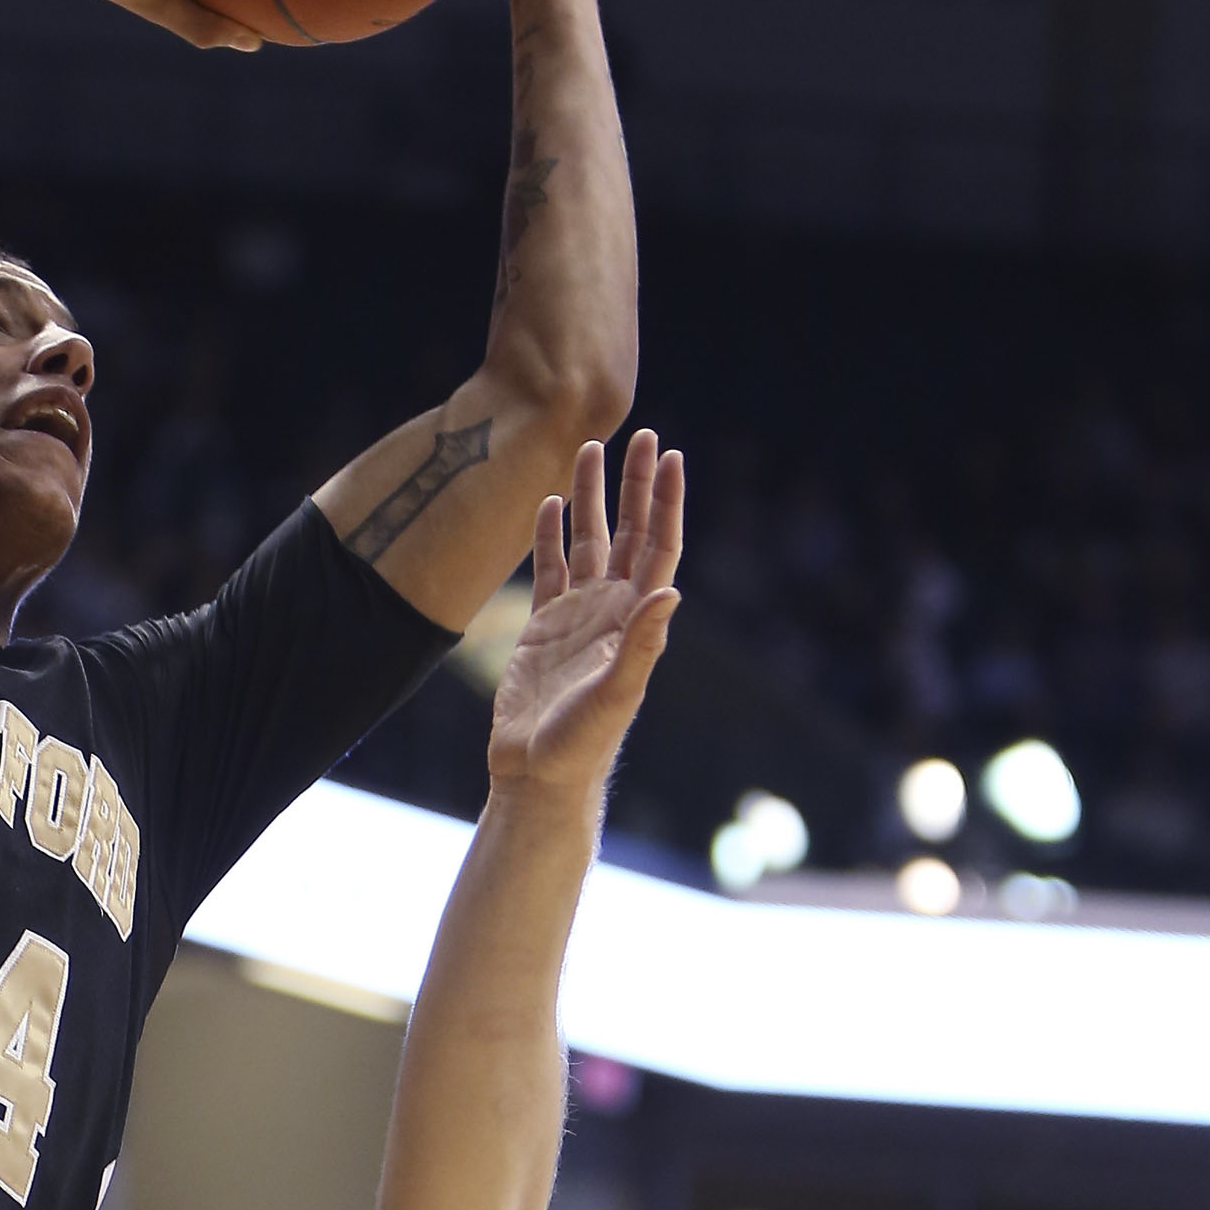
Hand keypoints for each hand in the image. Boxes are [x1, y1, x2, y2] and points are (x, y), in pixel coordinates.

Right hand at [486, 432, 683, 802]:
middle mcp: (611, 611)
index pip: (658, 547)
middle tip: (641, 434)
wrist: (538, 775)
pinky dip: (549, 534)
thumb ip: (641, 643)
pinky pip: (548, 569)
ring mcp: (577, 616)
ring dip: (591, 497)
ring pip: (587, 542)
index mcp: (635, 620)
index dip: (667, 503)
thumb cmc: (581, 744)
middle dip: (634, 485)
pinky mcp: (542, 627)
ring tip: (588, 448)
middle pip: (628, 533)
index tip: (672, 456)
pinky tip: (550, 502)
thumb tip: (671, 592)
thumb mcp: (615, 692)